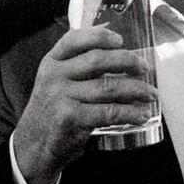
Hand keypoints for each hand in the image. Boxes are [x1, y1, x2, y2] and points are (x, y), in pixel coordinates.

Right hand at [10, 28, 158, 183]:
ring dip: (136, 89)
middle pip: (97, 60)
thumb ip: (76, 67)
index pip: (74, 39)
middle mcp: (54, 76)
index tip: (121, 40)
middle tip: (145, 68)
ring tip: (151, 94)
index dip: (100, 35)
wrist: (32, 147)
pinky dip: (129, 113)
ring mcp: (61, 97)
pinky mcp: (70, 119)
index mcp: (51, 62)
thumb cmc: (52, 112)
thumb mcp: (55, 83)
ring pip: (108, 87)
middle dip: (127, 61)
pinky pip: (108, 112)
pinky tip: (140, 115)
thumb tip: (119, 53)